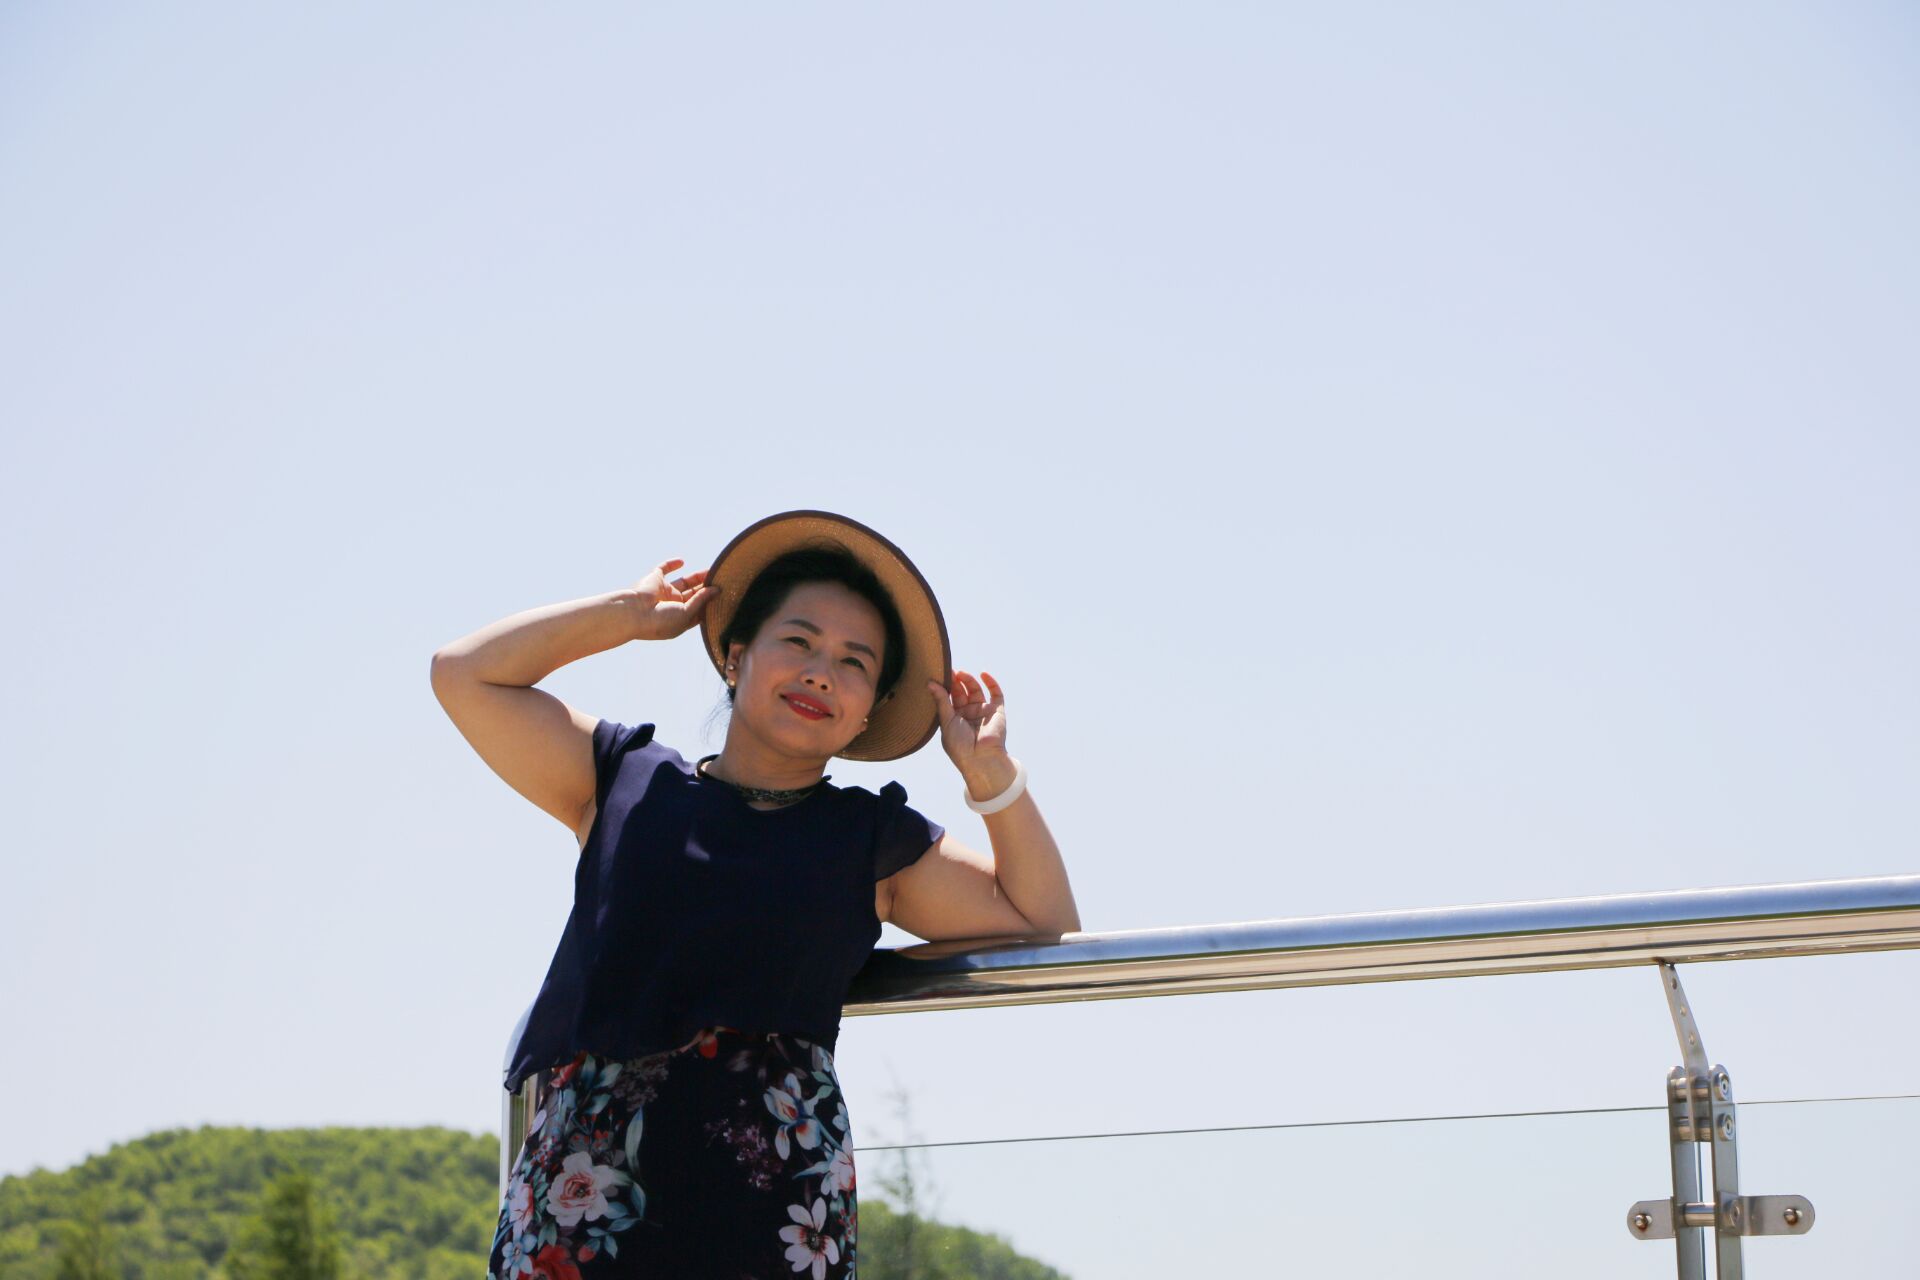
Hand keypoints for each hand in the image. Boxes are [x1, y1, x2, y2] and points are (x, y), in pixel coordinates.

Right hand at [623, 558, 715, 641]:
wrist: (634, 614)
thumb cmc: (661, 621)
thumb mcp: (686, 614)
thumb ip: (701, 601)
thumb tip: (717, 589)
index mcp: (680, 618)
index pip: (700, 609)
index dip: (712, 602)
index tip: (727, 594)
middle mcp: (672, 605)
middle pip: (695, 595)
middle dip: (708, 588)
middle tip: (724, 579)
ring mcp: (663, 592)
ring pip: (684, 582)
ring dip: (698, 577)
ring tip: (714, 570)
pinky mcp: (654, 579)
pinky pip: (664, 569)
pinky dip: (671, 564)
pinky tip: (682, 561)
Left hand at [926, 669, 1012, 786]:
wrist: (981, 759)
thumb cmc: (960, 745)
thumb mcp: (946, 721)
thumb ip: (941, 701)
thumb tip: (930, 683)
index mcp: (954, 718)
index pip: (950, 698)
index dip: (946, 686)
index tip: (939, 674)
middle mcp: (969, 714)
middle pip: (962, 692)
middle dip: (956, 681)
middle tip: (949, 671)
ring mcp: (983, 712)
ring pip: (976, 690)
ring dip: (969, 680)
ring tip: (961, 674)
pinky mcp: (997, 711)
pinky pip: (996, 694)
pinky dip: (991, 683)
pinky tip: (983, 674)